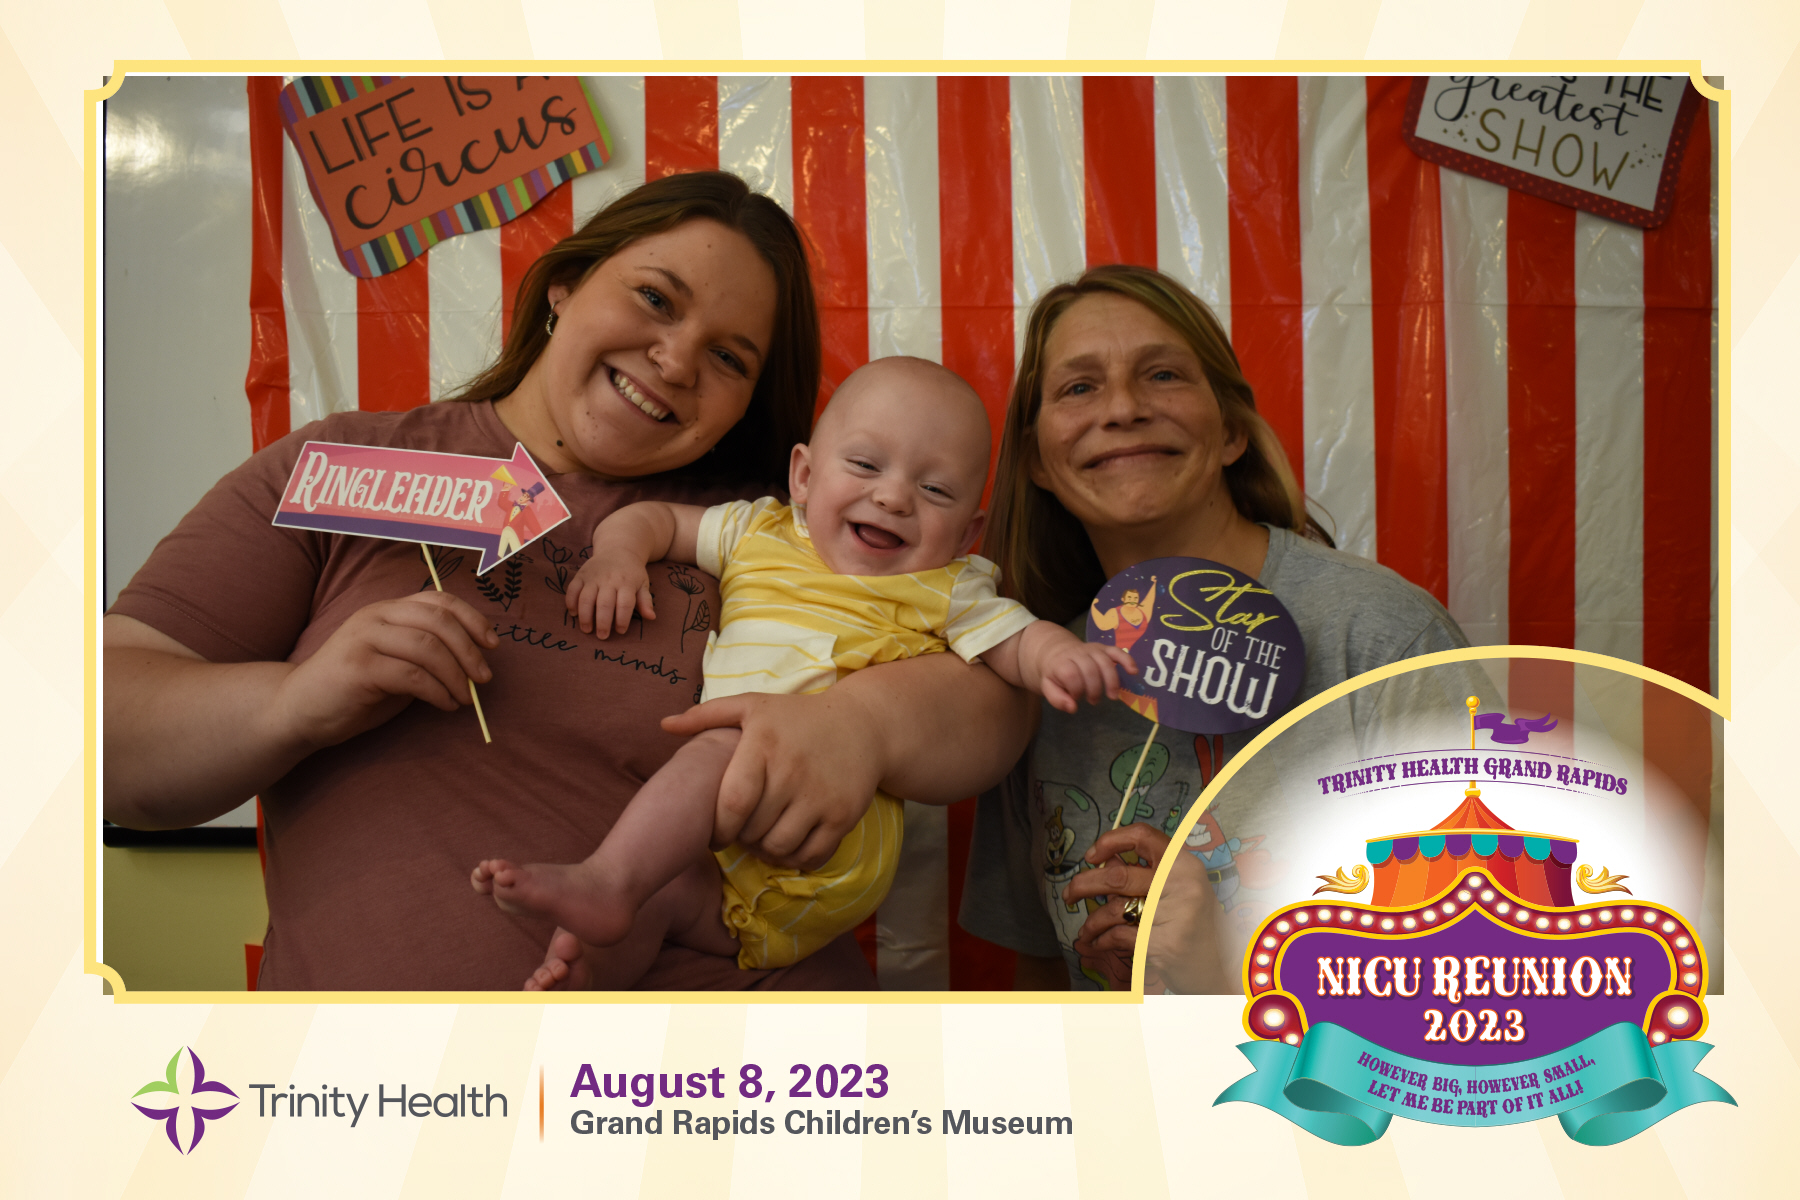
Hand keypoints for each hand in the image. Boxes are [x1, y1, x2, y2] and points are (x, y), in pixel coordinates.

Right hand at [272, 590, 497, 751]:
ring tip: (464, 698)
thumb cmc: (355, 690)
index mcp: (387, 609)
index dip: (472, 619)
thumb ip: (428, 655)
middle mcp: (375, 616)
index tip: (493, 644)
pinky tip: (445, 705)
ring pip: (428, 648)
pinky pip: (413, 676)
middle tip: (484, 679)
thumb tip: (476, 662)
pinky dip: (438, 692)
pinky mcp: (358, 667)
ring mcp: (363, 639)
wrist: (299, 711)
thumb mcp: (396, 663)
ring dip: (456, 676)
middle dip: (470, 651)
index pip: (439, 600)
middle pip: (439, 621)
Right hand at [567, 545, 655, 635]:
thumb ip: (646, 601)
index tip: (620, 631)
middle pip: (604, 604)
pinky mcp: (581, 574)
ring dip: (585, 616)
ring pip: (586, 598)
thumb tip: (651, 617)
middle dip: (603, 622)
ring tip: (587, 629)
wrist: (618, 548)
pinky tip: (573, 614)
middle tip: (602, 636)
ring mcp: (593, 576)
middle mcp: (609, 579)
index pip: (625, 604)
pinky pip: (572, 589)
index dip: (622, 620)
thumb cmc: (632, 572)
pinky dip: (571, 602)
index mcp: (627, 583)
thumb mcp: (643, 583)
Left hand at [662, 688, 883, 870]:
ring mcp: (821, 796)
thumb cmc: (797, 718)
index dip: (719, 828)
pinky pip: (811, 856)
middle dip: (741, 838)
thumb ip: (706, 715)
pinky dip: (796, 859)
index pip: (732, 804)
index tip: (717, 830)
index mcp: (763, 744)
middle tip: (742, 832)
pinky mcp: (844, 815)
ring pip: (779, 848)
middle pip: (752, 831)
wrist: (864, 725)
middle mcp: (793, 771)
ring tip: (763, 836)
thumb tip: (664, 725)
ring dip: (766, 850)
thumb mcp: (753, 706)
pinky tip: (790, 841)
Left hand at [1037, 641, 1136, 713]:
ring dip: (1111, 681)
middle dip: (1094, 689)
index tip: (1076, 697)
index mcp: (1062, 662)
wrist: (1058, 651)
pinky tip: (1133, 671)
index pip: (1071, 675)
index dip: (1076, 689)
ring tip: (1112, 696)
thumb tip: (1073, 708)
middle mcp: (1078, 653)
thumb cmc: (1056, 673)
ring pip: (1105, 662)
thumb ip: (1057, 699)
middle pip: (1090, 669)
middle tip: (1093, 701)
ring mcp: (1092, 649)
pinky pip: (1117, 651)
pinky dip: (1127, 660)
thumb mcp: (1048, 687)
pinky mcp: (1104, 648)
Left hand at [1064, 822, 1226, 993]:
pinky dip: (1103, 940)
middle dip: (1084, 885)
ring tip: (1085, 930)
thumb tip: (1104, 862)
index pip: (1143, 836)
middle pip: (1118, 875)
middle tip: (1070, 894)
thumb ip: (1147, 875)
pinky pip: (1120, 935)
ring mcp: (1177, 913)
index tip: (1092, 855)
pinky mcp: (1166, 942)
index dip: (1111, 840)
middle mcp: (1184, 884)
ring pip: (1115, 909)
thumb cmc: (1193, 928)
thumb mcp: (1178, 892)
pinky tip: (1099, 943)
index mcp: (1186, 865)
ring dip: (1092, 922)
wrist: (1219, 970)